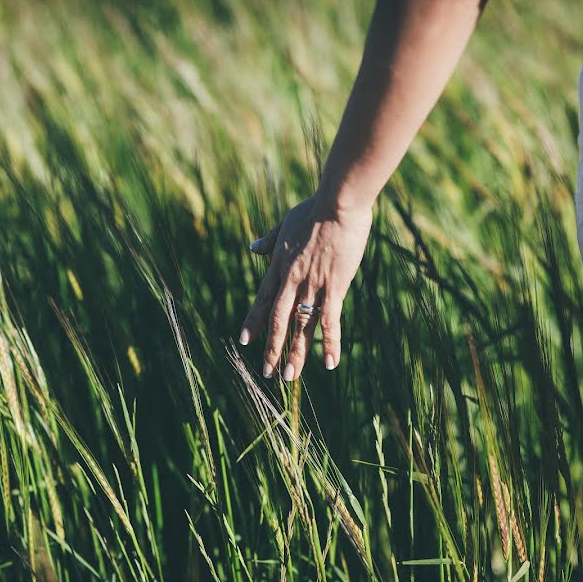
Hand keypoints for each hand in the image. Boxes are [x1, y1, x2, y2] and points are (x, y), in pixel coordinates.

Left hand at [239, 192, 371, 379]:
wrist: (337, 203)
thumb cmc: (314, 209)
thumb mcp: (285, 223)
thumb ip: (269, 240)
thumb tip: (252, 247)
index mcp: (280, 266)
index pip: (263, 300)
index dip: (253, 322)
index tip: (245, 341)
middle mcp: (292, 280)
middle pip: (278, 320)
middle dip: (272, 347)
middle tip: (267, 372)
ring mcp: (312, 285)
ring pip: (301, 326)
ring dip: (296, 353)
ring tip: (289, 377)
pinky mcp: (334, 286)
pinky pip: (330, 321)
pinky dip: (329, 344)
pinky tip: (330, 364)